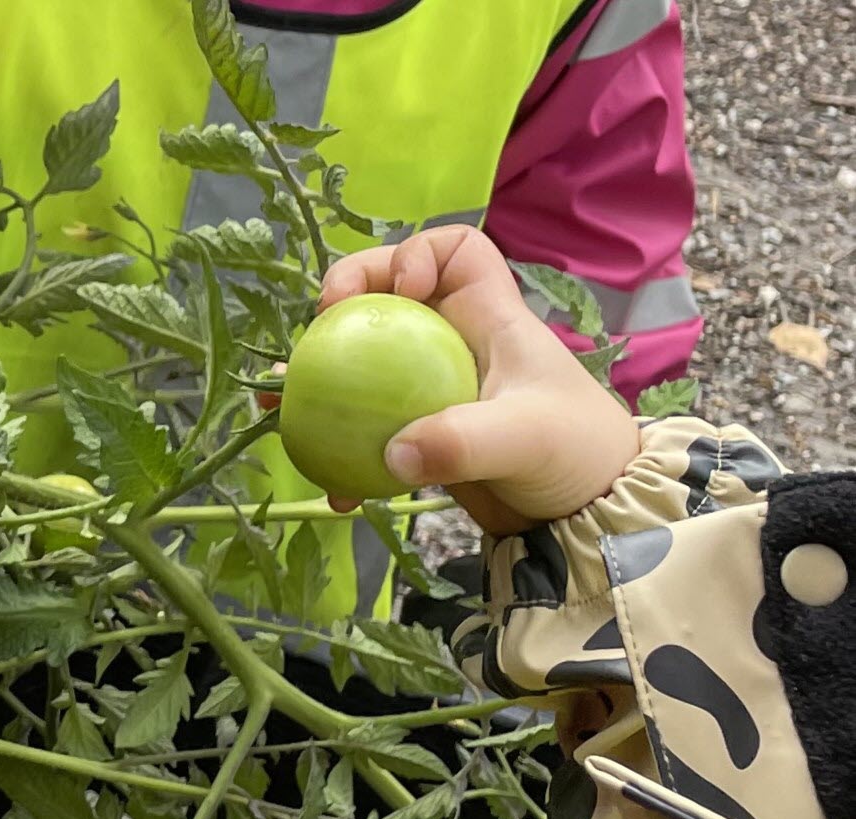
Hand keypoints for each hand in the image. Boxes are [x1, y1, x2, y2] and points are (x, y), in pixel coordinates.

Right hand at [318, 227, 638, 534]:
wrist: (589, 517)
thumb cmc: (577, 453)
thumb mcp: (524, 440)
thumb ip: (462, 442)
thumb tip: (392, 452)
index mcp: (491, 320)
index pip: (456, 251)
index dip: (418, 253)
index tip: (401, 291)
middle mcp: (456, 346)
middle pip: (388, 298)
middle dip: (343, 302)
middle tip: (315, 329)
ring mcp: (435, 392)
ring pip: (365, 366)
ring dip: (318, 380)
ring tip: (278, 398)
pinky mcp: (422, 437)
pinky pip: (365, 431)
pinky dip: (338, 452)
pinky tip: (332, 488)